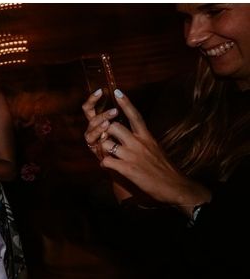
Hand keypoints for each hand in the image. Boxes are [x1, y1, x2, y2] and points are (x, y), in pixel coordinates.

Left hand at [81, 88, 209, 214]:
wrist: (175, 187)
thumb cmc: (164, 168)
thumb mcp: (156, 148)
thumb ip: (143, 139)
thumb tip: (133, 132)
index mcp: (147, 137)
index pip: (135, 115)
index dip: (125, 103)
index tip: (116, 91)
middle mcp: (139, 143)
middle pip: (114, 126)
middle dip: (106, 131)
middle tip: (106, 138)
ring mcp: (132, 156)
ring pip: (106, 143)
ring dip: (103, 148)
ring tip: (108, 154)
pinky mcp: (127, 169)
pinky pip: (106, 161)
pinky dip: (104, 163)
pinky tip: (109, 166)